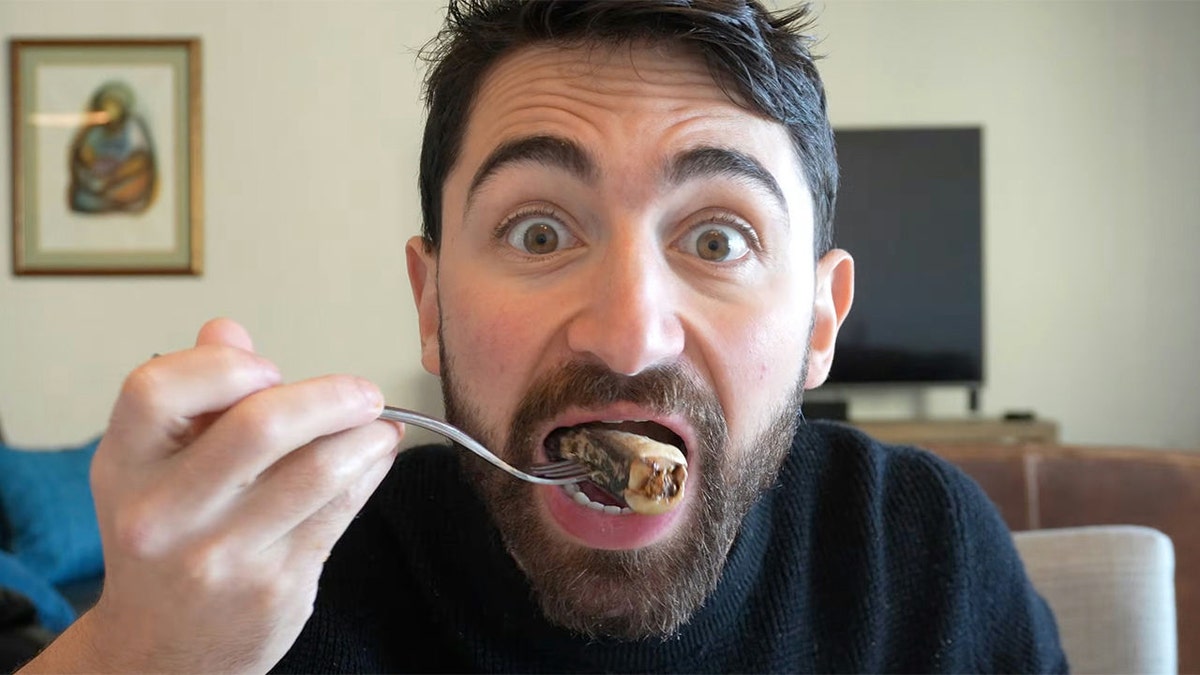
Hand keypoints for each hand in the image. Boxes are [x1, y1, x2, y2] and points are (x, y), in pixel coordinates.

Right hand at [22, 318, 402, 672]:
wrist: (160, 654)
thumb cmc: (166, 541)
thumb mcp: (153, 468)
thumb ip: (192, 397)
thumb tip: (229, 330)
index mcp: (124, 466)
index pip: (157, 388)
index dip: (224, 365)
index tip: (268, 368)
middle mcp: (164, 513)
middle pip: (259, 425)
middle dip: (329, 396)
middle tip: (363, 391)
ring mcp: (220, 555)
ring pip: (317, 470)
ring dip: (366, 436)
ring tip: (380, 424)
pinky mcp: (274, 585)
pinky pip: (339, 510)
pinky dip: (369, 472)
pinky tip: (375, 457)